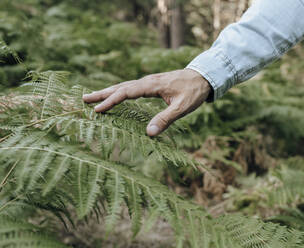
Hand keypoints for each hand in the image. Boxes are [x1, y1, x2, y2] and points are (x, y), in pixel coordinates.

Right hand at [83, 69, 211, 135]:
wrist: (203, 76)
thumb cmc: (194, 92)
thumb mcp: (183, 108)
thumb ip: (166, 119)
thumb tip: (148, 134)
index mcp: (152, 85)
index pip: (126, 93)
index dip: (111, 101)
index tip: (97, 110)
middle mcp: (147, 81)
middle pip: (120, 86)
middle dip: (102, 93)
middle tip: (83, 99)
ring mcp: (149, 81)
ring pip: (124, 85)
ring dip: (108, 91)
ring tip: (92, 96)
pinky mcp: (151, 84)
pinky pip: (131, 87)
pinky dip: (119, 92)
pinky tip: (116, 96)